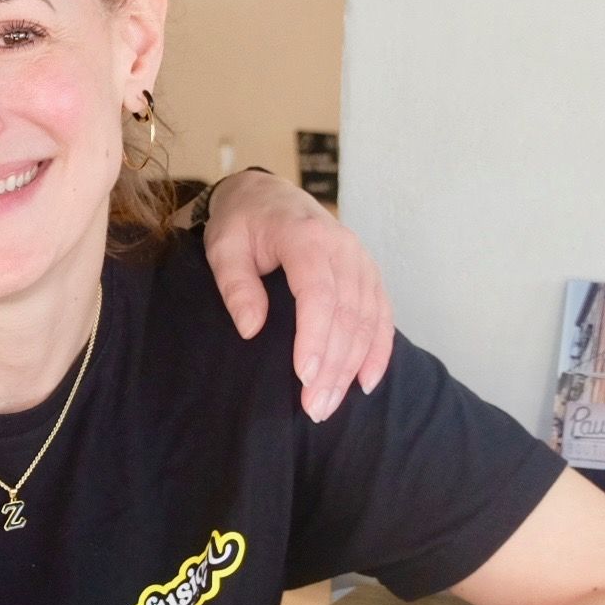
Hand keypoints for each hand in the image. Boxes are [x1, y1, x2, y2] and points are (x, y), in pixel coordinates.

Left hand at [195, 170, 395, 421]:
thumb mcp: (223, 247)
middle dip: (334, 366)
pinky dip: (378, 350)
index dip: (315, 337)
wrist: (267, 196)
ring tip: (328, 406)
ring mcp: (361, 260)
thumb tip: (251, 328)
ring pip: (368, 319)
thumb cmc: (241, 224)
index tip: (304, 377)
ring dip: (352, 367)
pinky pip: (382, 314)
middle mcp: (344, 248)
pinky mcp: (368, 274)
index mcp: (306, 237)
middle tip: (314, 408)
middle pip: (348, 314)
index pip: (319, 293)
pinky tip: (366, 382)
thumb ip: (236, 285)